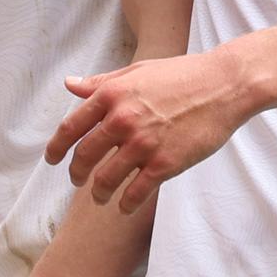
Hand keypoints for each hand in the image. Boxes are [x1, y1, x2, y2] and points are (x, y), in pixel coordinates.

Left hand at [44, 50, 258, 215]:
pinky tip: (125, 206)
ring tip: (100, 196)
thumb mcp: (137, 70)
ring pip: (106, 180)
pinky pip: (135, 193)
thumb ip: (102, 82)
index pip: (71, 127)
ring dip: (99, 193)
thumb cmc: (182, 74)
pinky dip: (125, 204)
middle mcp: (122, 120)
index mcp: (112, 95)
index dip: (56, 148)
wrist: (223, 85)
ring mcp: (143, 144)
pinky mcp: (165, 164)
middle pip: (84, 157)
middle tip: (77, 180)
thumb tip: (71, 84)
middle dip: (76, 173)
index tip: (52, 159)